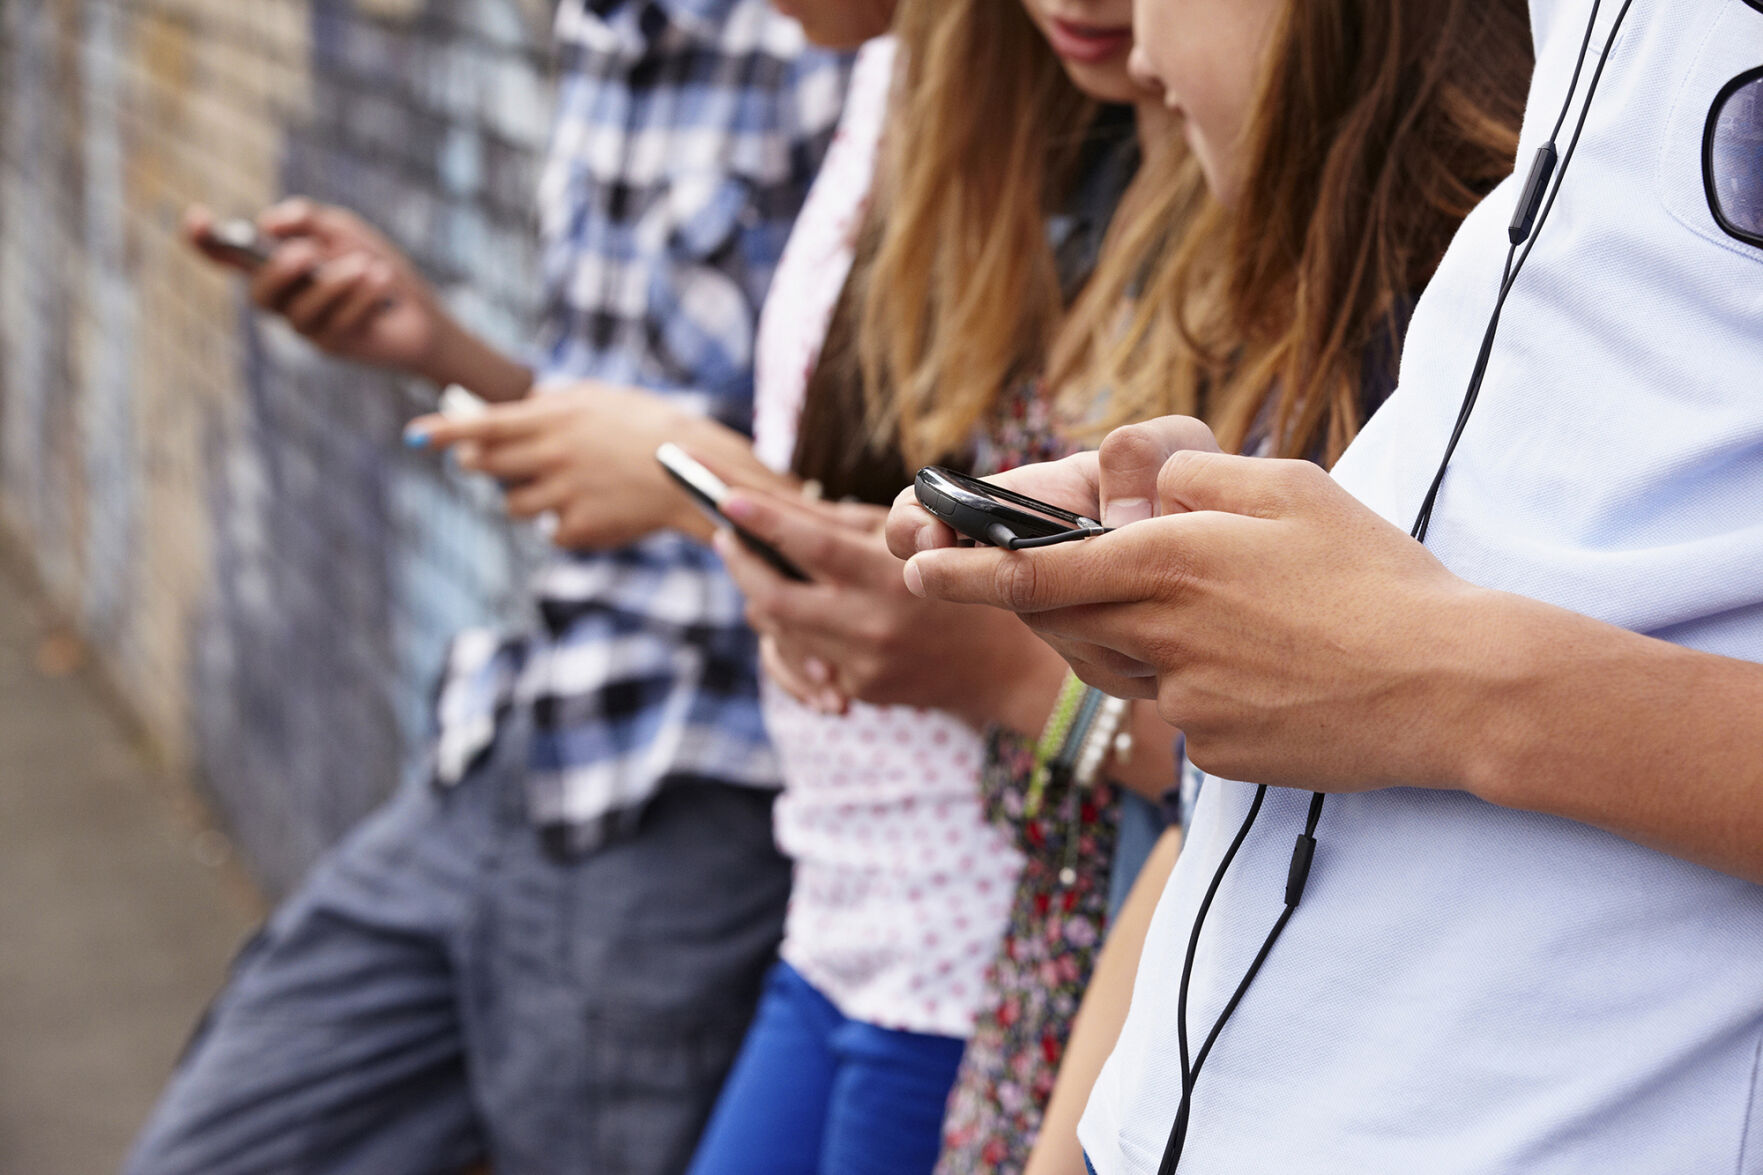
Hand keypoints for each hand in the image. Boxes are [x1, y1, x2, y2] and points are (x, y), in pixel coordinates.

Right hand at [184, 200, 529, 399]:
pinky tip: (382, 280)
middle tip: (308, 253)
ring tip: (368, 264)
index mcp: (279, 268)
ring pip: (298, 313)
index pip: (229, 259)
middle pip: (257, 295)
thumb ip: (308, 220)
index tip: (196, 218)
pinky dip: (361, 296)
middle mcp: (285, 301)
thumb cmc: (378, 270)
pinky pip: (336, 324)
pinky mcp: (334, 346)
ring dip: (334, 284)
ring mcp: (307, 328)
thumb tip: (267, 224)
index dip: (205, 243)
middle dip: (279, 271)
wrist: (423, 314)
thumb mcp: (345, 231)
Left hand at [405, 384, 789, 550]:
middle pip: (484, 468)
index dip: (444, 432)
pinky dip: (566, 522)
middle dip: (481, 465)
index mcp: (553, 420)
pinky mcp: (579, 528)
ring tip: (566, 484)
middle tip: (498, 462)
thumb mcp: (597, 398)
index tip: (414, 437)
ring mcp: (563, 495)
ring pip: (513, 506)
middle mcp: (551, 456)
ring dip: (526, 497)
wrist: (690, 471)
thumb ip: (549, 405)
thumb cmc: (646, 425)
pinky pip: (552, 529)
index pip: (482, 425)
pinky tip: (596, 506)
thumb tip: (507, 416)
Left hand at [717, 487, 1067, 728]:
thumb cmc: (963, 579)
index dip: (764, 520)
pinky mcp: (858, 691)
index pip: (811, 545)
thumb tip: (783, 507)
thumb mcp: (920, 539)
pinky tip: (790, 613)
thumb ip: (854, 525)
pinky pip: (799, 661)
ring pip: (777, 631)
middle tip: (725, 535)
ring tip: (757, 568)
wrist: (1005, 665)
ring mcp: (862, 666)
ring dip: (759, 595)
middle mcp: (872, 627)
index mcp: (891, 578)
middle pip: (772, 599)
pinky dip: (787, 633)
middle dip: (740, 563)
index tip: (726, 498)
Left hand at [900, 418, 1488, 792]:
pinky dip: (1197, 684)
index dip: (964, 570)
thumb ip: (1199, 480)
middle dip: (1050, 604)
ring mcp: (1187, 704)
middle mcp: (1163, 638)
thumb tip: (1145, 488)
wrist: (1452, 687)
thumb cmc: (1376, 578)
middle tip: (1089, 581)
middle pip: (1065, 625)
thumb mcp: (1292, 487)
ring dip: (1132, 638)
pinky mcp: (1217, 753)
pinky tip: (1263, 668)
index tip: (917, 566)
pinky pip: (1177, 712)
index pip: (1035, 572)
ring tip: (1212, 617)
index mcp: (1172, 564)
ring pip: (1120, 669)